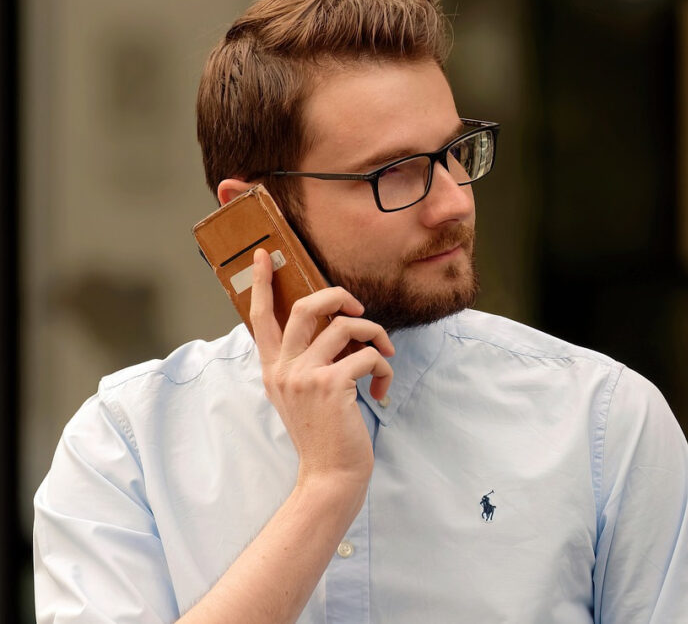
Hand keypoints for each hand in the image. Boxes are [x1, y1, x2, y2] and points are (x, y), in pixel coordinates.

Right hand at [249, 248, 393, 497]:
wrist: (331, 476)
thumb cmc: (326, 435)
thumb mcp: (305, 395)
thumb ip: (308, 363)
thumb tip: (338, 327)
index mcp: (274, 370)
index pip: (260, 318)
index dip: (264, 283)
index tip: (264, 254)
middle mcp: (284, 369)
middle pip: (307, 307)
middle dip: (338, 296)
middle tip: (358, 308)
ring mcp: (305, 375)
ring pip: (345, 326)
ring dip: (375, 337)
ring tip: (385, 359)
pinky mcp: (331, 384)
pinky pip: (368, 354)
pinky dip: (384, 367)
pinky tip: (381, 390)